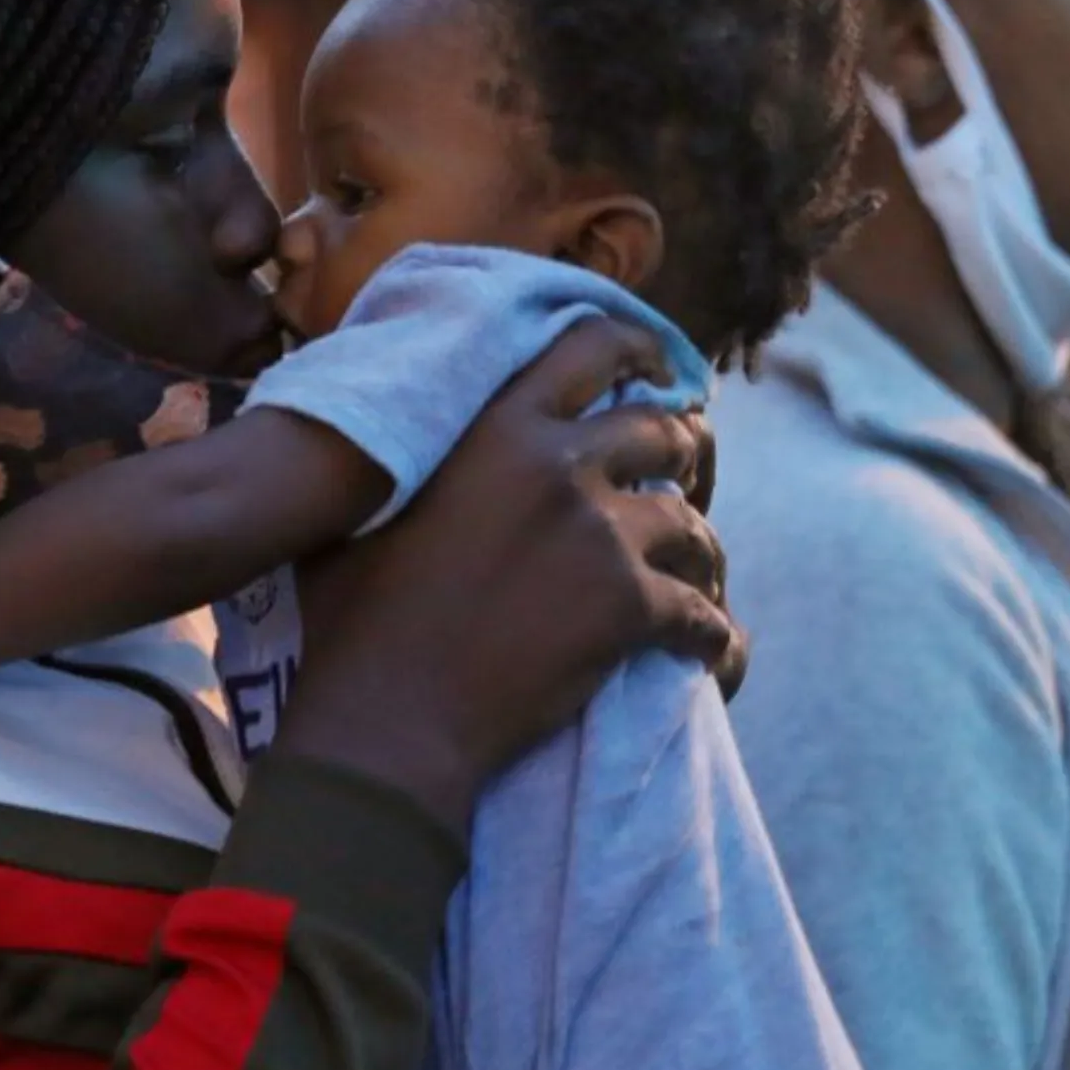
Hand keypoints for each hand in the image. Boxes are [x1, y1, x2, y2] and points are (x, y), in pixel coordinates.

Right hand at [282, 319, 738, 833]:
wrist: (388, 719)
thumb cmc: (355, 621)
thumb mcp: (365, 511)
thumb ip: (403, 463)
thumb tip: (374, 442)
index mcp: (495, 429)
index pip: (587, 349)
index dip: (637, 350)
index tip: (660, 368)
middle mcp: (559, 465)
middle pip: (662, 432)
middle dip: (685, 457)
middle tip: (683, 482)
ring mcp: (601, 537)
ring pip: (693, 527)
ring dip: (701, 555)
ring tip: (697, 578)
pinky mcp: (630, 607)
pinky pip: (703, 614)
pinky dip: (714, 637)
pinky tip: (712, 652)